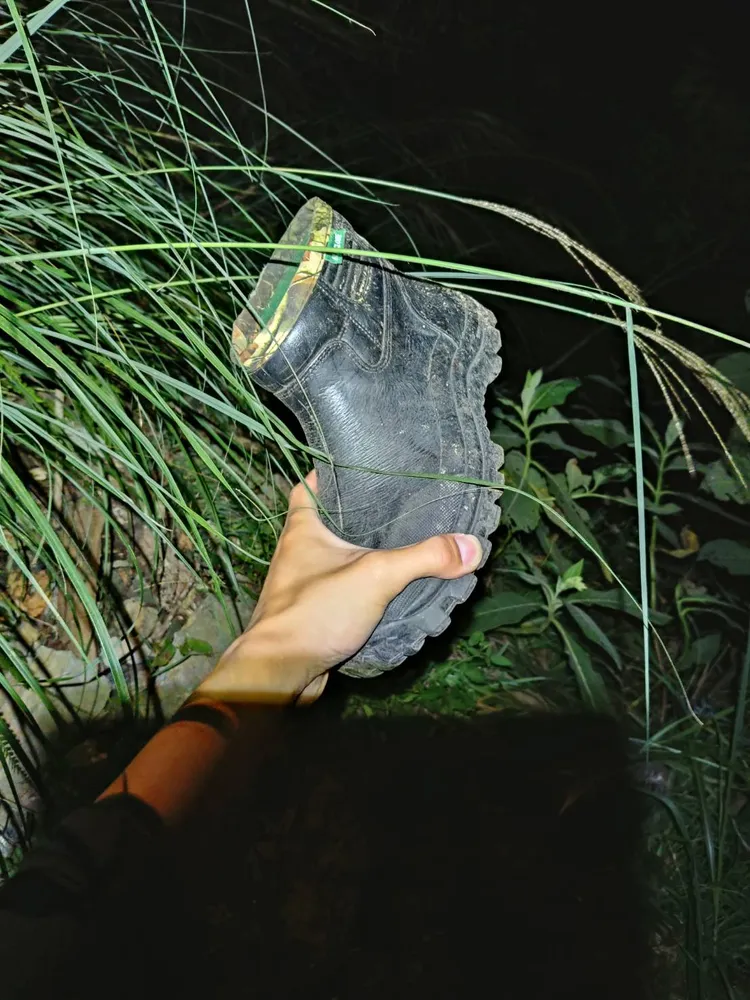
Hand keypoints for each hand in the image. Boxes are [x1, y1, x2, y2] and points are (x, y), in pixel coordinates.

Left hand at [196, 470, 481, 704]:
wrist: (281, 671)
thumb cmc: (315, 612)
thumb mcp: (377, 575)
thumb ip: (425, 558)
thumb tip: (472, 546)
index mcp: (303, 527)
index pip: (312, 483)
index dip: (335, 471)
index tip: (369, 467)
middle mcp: (300, 550)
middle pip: (333, 520)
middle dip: (365, 516)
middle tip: (403, 507)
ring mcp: (306, 583)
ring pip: (341, 558)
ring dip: (368, 554)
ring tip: (408, 543)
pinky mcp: (316, 611)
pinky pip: (345, 590)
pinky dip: (366, 587)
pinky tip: (395, 589)